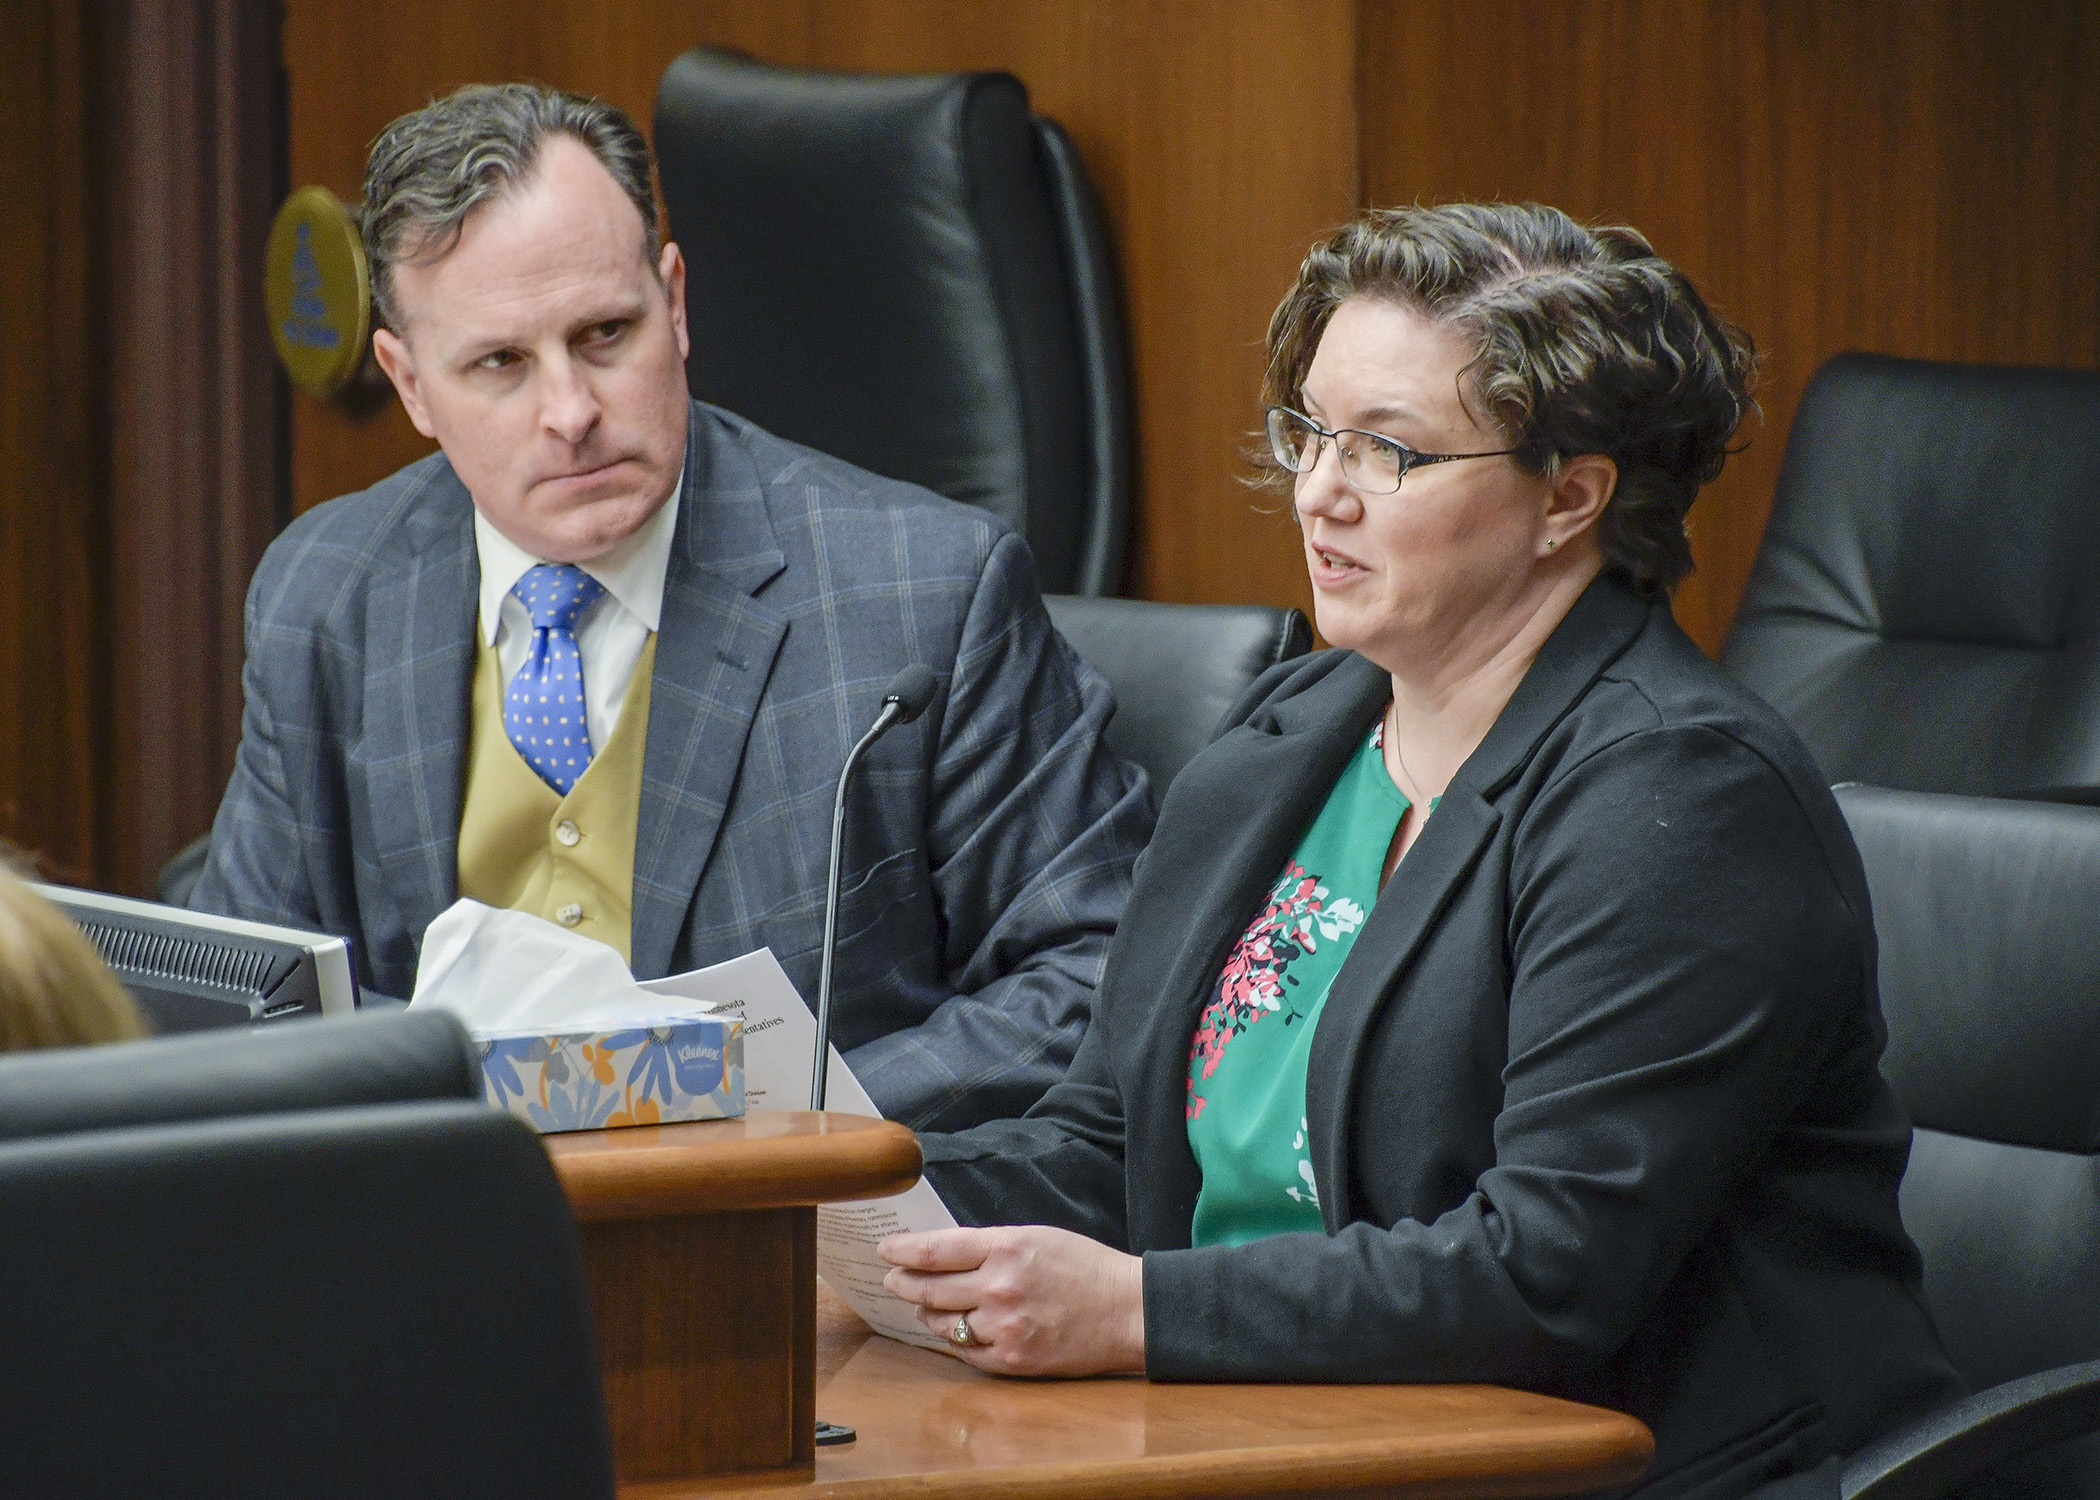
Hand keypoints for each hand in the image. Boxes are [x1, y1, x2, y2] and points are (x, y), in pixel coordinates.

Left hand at [879, 1225, 1144, 1376]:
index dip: (903, 1250)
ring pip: (943, 1323)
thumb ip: (991, 1246)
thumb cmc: (1087, 1268)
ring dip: (926, 1312)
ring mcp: (1005, 1328)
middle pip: (930, 1288)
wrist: (1128, 1311)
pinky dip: (955, 1340)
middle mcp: (1000, 1288)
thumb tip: (944, 1254)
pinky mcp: (1013, 1361)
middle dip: (903, 1282)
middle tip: (892, 1278)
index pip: (936, 1250)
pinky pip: (966, 1352)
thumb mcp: (1038, 1238)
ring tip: (921, 1304)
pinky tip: (953, 1330)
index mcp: (1007, 1248)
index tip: (886, 1249)